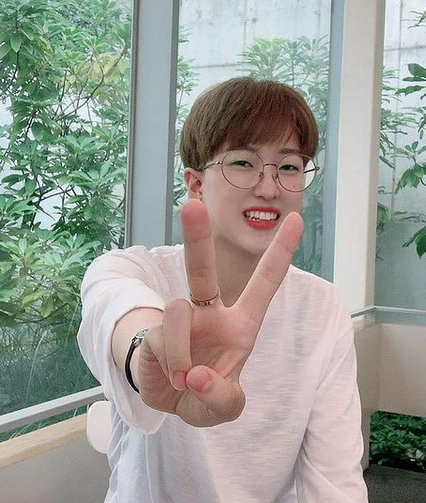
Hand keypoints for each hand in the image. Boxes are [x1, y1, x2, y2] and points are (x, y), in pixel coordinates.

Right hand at [138, 199, 302, 426]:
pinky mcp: (156, 328)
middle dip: (196, 238)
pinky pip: (163, 335)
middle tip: (192, 204)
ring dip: (182, 352)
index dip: (279, 252)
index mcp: (240, 324)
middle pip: (202, 270)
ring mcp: (182, 319)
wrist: (170, 402)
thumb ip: (222, 398)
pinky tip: (174, 379)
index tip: (295, 218)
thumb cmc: (206, 395)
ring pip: (178, 310)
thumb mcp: (225, 407)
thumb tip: (195, 376)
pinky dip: (172, 362)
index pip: (264, 284)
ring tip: (185, 380)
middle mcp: (210, 313)